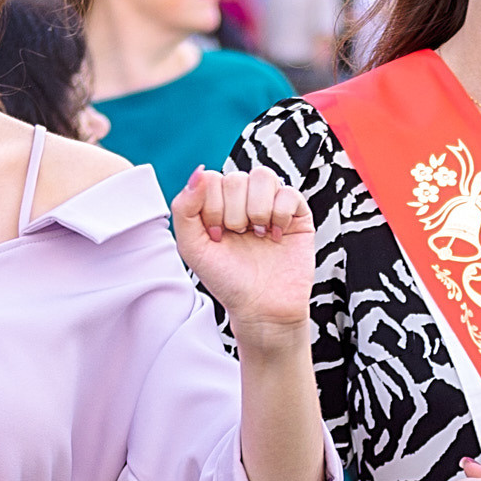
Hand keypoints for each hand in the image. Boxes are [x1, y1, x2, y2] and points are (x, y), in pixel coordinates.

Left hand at [171, 165, 316, 343]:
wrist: (261, 308)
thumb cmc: (228, 280)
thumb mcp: (192, 247)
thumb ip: (184, 208)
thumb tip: (198, 172)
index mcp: (217, 203)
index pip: (211, 179)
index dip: (212, 207)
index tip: (216, 235)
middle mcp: (244, 200)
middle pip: (236, 178)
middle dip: (234, 214)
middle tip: (238, 238)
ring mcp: (271, 204)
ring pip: (262, 176)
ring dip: (257, 210)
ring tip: (257, 234)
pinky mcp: (296, 213)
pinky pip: (288, 192)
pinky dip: (279, 216)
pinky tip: (275, 236)